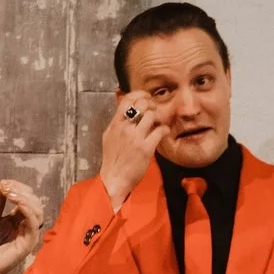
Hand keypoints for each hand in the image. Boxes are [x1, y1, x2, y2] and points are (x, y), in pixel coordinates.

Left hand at [0, 181, 45, 273]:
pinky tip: (17, 203)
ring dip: (25, 198)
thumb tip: (1, 185)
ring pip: (38, 212)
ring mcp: (28, 235)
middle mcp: (26, 226)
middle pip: (35, 203)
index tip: (3, 182)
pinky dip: (28, 211)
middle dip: (22, 191)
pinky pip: (34, 224)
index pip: (27, 199)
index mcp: (19, 220)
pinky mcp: (28, 244)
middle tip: (6, 186)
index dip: (18, 188)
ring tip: (10, 193)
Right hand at [99, 93, 168, 207]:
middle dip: (151, 105)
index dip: (140, 94)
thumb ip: (117, 122)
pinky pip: (160, 130)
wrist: (114, 178)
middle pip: (142, 104)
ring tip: (158, 124)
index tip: (146, 97)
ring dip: (158, 118)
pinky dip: (164, 130)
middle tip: (155, 112)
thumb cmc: (112, 159)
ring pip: (152, 115)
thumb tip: (124, 108)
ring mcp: (135, 138)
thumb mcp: (109, 136)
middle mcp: (124, 128)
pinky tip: (163, 133)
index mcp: (115, 124)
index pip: (127, 99)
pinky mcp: (146, 148)